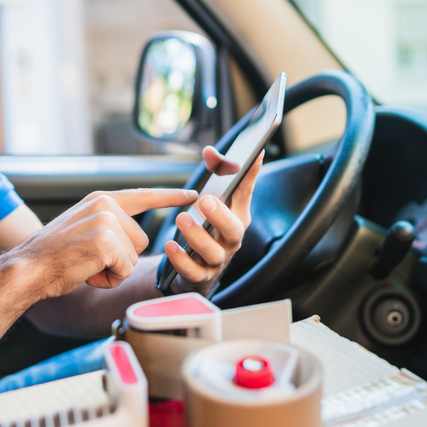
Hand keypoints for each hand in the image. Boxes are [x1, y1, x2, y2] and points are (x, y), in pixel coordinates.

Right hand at [14, 188, 197, 298]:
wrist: (28, 267)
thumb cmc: (54, 256)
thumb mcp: (84, 228)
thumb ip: (109, 225)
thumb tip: (137, 238)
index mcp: (100, 199)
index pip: (144, 195)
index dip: (171, 197)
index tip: (193, 195)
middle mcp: (105, 205)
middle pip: (141, 240)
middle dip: (121, 258)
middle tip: (90, 259)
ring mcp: (106, 221)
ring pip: (134, 256)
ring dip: (114, 270)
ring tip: (87, 265)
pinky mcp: (107, 241)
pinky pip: (124, 269)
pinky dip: (108, 279)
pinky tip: (87, 273)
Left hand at [165, 146, 263, 295]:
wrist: (195, 267)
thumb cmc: (206, 227)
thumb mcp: (210, 200)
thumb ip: (213, 173)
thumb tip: (210, 151)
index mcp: (236, 217)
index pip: (245, 193)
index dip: (251, 174)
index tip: (255, 153)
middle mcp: (230, 239)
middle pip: (234, 230)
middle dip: (221, 215)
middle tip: (205, 200)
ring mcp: (217, 259)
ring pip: (213, 252)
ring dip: (197, 235)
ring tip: (181, 218)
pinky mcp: (200, 275)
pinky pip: (193, 271)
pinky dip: (182, 260)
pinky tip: (171, 246)